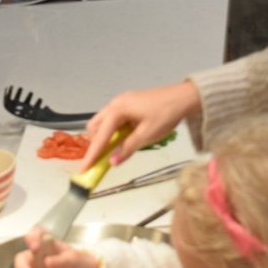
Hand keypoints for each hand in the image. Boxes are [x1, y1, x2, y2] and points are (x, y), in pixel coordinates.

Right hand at [79, 80, 201, 170]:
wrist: (183, 97)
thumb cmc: (166, 114)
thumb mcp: (147, 135)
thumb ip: (128, 148)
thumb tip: (112, 163)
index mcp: (117, 110)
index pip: (100, 137)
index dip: (92, 155)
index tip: (83, 170)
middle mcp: (115, 104)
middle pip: (95, 127)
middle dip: (96, 144)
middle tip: (101, 161)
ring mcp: (121, 102)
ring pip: (103, 123)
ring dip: (104, 138)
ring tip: (114, 151)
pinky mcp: (128, 104)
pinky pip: (113, 120)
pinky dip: (113, 132)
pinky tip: (123, 140)